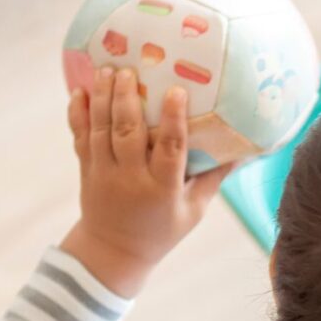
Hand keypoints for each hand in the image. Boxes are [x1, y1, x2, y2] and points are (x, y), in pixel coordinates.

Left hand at [61, 65, 230, 296]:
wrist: (115, 250)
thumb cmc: (162, 230)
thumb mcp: (194, 210)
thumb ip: (213, 179)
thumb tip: (242, 152)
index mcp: (163, 189)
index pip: (170, 150)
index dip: (174, 119)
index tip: (176, 91)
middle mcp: (132, 179)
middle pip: (129, 133)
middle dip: (127, 99)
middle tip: (130, 70)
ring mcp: (105, 173)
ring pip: (102, 130)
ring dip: (103, 98)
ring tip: (107, 70)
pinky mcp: (87, 170)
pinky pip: (80, 137)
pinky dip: (78, 113)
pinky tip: (79, 91)